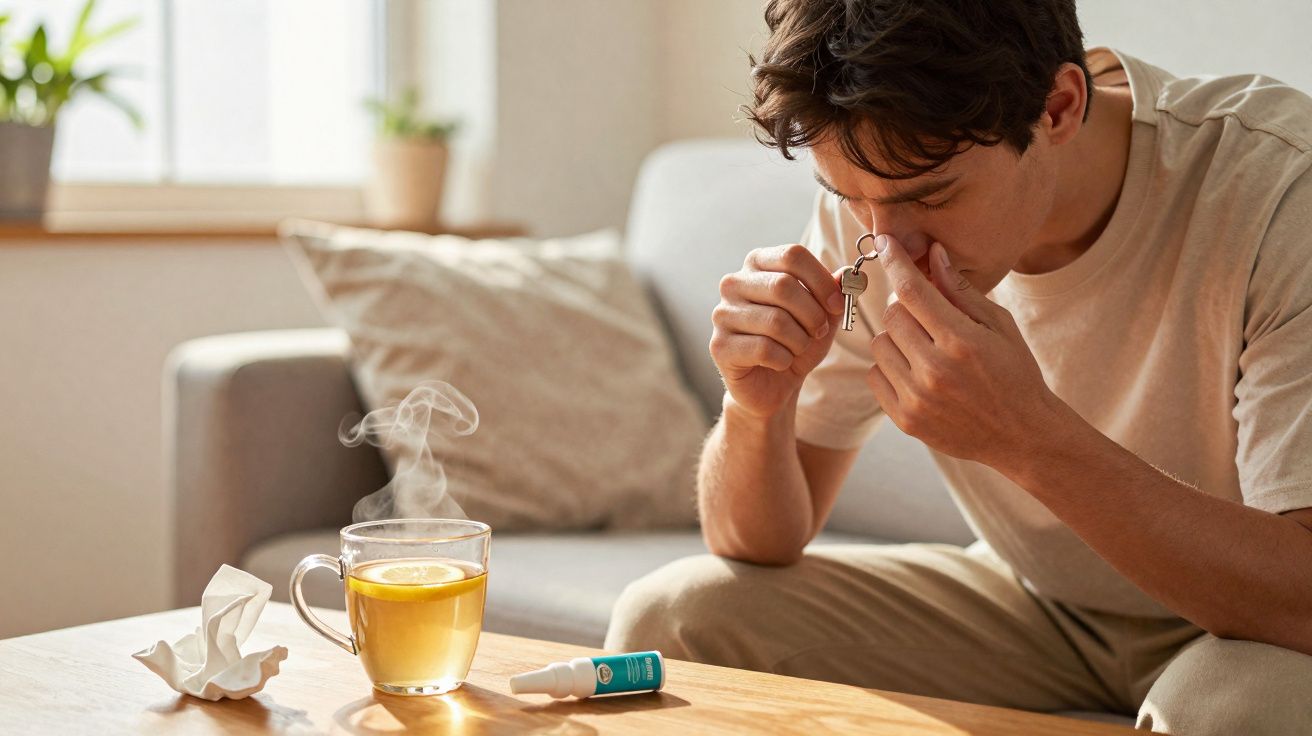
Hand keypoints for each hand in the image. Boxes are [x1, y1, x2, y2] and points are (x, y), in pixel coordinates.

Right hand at [711, 244, 846, 418]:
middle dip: (812, 314)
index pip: (792, 255)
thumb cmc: (796, 341)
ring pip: (775, 321)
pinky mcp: (719, 346)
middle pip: (783, 286)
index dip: (821, 280)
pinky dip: (784, 360)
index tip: (836, 304)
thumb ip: (834, 292)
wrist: (773, 384)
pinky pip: (764, 349)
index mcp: (758, 264)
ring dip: (799, 341)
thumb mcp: (823, 314)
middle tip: (819, 331)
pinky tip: (780, 363)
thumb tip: (847, 274)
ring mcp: (722, 314)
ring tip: (797, 349)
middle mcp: (734, 283)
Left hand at [866, 234, 1064, 465]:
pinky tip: (917, 374)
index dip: (895, 261)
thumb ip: (961, 291)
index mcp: (962, 342)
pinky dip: (889, 369)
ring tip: (925, 350)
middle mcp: (935, 370)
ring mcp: (917, 398)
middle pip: (892, 316)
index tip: (884, 244)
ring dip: (897, 340)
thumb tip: (933, 254)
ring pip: (879, 345)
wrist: (1022, 435)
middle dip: (906, 309)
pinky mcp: (905, 419)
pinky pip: (874, 376)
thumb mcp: (999, 326)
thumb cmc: (1014, 372)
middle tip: (928, 319)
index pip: (912, 290)